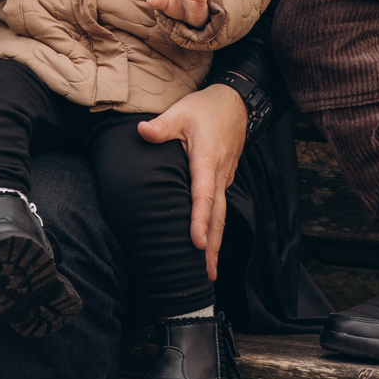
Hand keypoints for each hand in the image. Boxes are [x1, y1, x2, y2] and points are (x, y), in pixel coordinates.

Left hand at [136, 83, 248, 279]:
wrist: (235, 104)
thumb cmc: (205, 109)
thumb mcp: (182, 111)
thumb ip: (162, 125)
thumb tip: (143, 132)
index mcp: (207, 160)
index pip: (203, 195)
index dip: (199, 220)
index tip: (196, 243)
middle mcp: (219, 175)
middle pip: (217, 216)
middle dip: (211, 246)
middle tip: (205, 274)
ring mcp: (224, 179)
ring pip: (221, 216)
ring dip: (215, 243)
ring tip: (208, 272)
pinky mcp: (223, 180)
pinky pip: (220, 209)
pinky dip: (215, 230)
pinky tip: (208, 247)